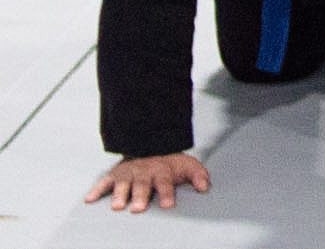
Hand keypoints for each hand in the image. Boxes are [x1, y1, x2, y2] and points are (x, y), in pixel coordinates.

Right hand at [84, 153, 210, 211]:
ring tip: (117, 206)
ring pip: (124, 183)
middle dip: (141, 196)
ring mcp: (129, 173)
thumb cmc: (168, 163)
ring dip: (121, 194)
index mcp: (162, 171)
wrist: (151, 145)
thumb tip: (205, 187)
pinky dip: (97, 190)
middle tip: (138, 208)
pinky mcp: (115, 174)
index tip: (168, 205)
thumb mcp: (187, 165)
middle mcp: (144, 172)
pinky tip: (89, 199)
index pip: (165, 183)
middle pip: (143, 185)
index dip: (167, 193)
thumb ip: (198, 175)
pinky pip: (104, 181)